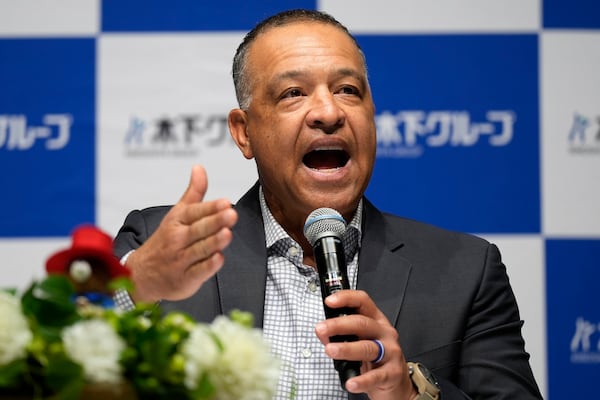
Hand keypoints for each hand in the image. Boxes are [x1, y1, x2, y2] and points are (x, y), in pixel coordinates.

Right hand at [126, 165, 237, 302]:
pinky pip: (198, 272)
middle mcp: (177, 240)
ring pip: (200, 250)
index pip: (195, 213)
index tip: (226, 202)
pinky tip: (219, 258)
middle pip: (199, 230)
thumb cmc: (165, 240)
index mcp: (176, 222)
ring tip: (227, 233)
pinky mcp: (185, 279)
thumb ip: (193, 193)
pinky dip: (208, 266)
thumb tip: (199, 168)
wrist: (141, 274)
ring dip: (214, 242)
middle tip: (231, 214)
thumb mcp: (177, 214)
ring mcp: (181, 260)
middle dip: (215, 222)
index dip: (211, 208)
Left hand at [315, 290, 417, 399]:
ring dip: (347, 349)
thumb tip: (323, 332)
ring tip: (331, 350)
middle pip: (362, 323)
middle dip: (339, 325)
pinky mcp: (392, 372)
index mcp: (376, 320)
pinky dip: (362, 380)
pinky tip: (351, 383)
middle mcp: (384, 333)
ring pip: (367, 348)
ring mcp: (390, 352)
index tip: (329, 301)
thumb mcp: (360, 340)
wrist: (396, 382)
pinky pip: (376, 376)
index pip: (362, 302)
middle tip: (321, 329)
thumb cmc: (376, 357)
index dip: (346, 298)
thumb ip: (342, 334)